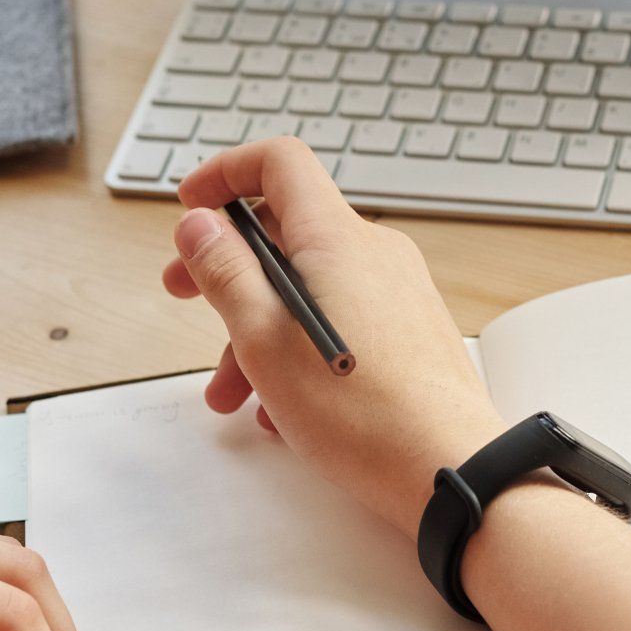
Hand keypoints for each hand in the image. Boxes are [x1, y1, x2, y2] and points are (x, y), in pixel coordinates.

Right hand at [160, 138, 506, 532]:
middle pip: (287, 230)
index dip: (228, 172)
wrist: (446, 467)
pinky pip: (340, 316)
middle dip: (227, 264)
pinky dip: (298, 345)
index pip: (280, 163)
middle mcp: (373, 251)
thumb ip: (225, 272)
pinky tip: (281, 405)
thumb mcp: (262, 339)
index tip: (192, 205)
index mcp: (336, 238)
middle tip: (184, 293)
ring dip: (256, 326)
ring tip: (230, 393)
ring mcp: (396, 288)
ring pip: (308, 285)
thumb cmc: (359, 412)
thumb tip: (200, 223)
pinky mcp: (408, 326)